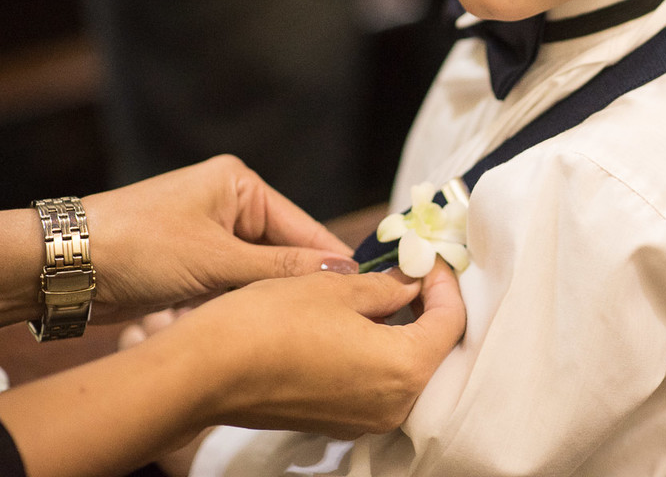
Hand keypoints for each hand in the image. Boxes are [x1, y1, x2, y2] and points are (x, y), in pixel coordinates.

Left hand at [83, 155, 356, 322]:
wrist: (66, 264)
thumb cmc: (139, 245)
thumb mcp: (217, 261)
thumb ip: (281, 269)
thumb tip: (342, 272)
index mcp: (239, 185)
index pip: (302, 225)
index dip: (329, 259)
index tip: (362, 288)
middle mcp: (229, 204)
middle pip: (282, 251)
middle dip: (293, 282)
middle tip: (328, 314)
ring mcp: (211, 234)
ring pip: (258, 272)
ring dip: (262, 296)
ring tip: (291, 320)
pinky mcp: (193, 262)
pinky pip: (233, 285)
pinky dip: (237, 303)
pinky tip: (250, 321)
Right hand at [167, 260, 465, 438]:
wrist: (204, 373)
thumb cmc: (270, 324)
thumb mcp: (337, 288)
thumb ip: (385, 287)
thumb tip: (409, 282)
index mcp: (405, 370)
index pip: (450, 321)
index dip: (443, 282)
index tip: (427, 257)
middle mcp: (394, 406)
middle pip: (433, 348)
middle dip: (427, 305)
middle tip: (411, 268)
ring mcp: (365, 419)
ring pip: (405, 367)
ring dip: (403, 327)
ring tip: (384, 287)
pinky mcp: (338, 420)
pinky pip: (376, 382)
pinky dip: (378, 350)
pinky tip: (359, 319)